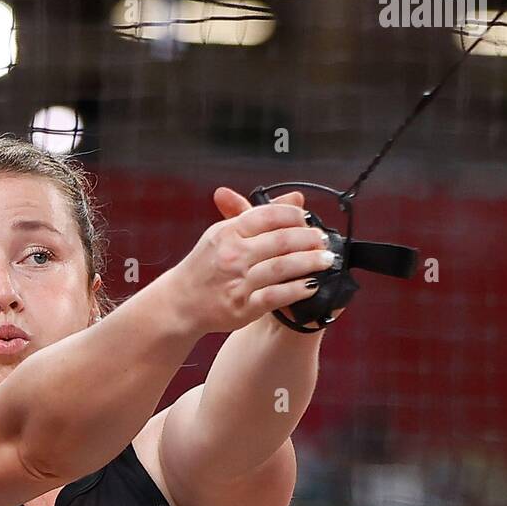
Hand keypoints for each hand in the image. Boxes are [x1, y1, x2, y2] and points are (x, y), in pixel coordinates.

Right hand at [212, 188, 347, 328]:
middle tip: (324, 240)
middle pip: (281, 241)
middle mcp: (233, 254)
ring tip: (327, 260)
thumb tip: (296, 198)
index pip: (268, 215)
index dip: (294, 215)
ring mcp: (238, 281)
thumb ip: (260, 215)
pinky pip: (276, 296)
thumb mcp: (226, 232)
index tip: (308, 219)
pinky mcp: (243, 307)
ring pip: (282, 267)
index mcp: (228, 232)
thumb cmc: (207, 264)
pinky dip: (297, 290)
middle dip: (309, 239)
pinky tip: (312, 285)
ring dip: (310, 262)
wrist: (180, 302)